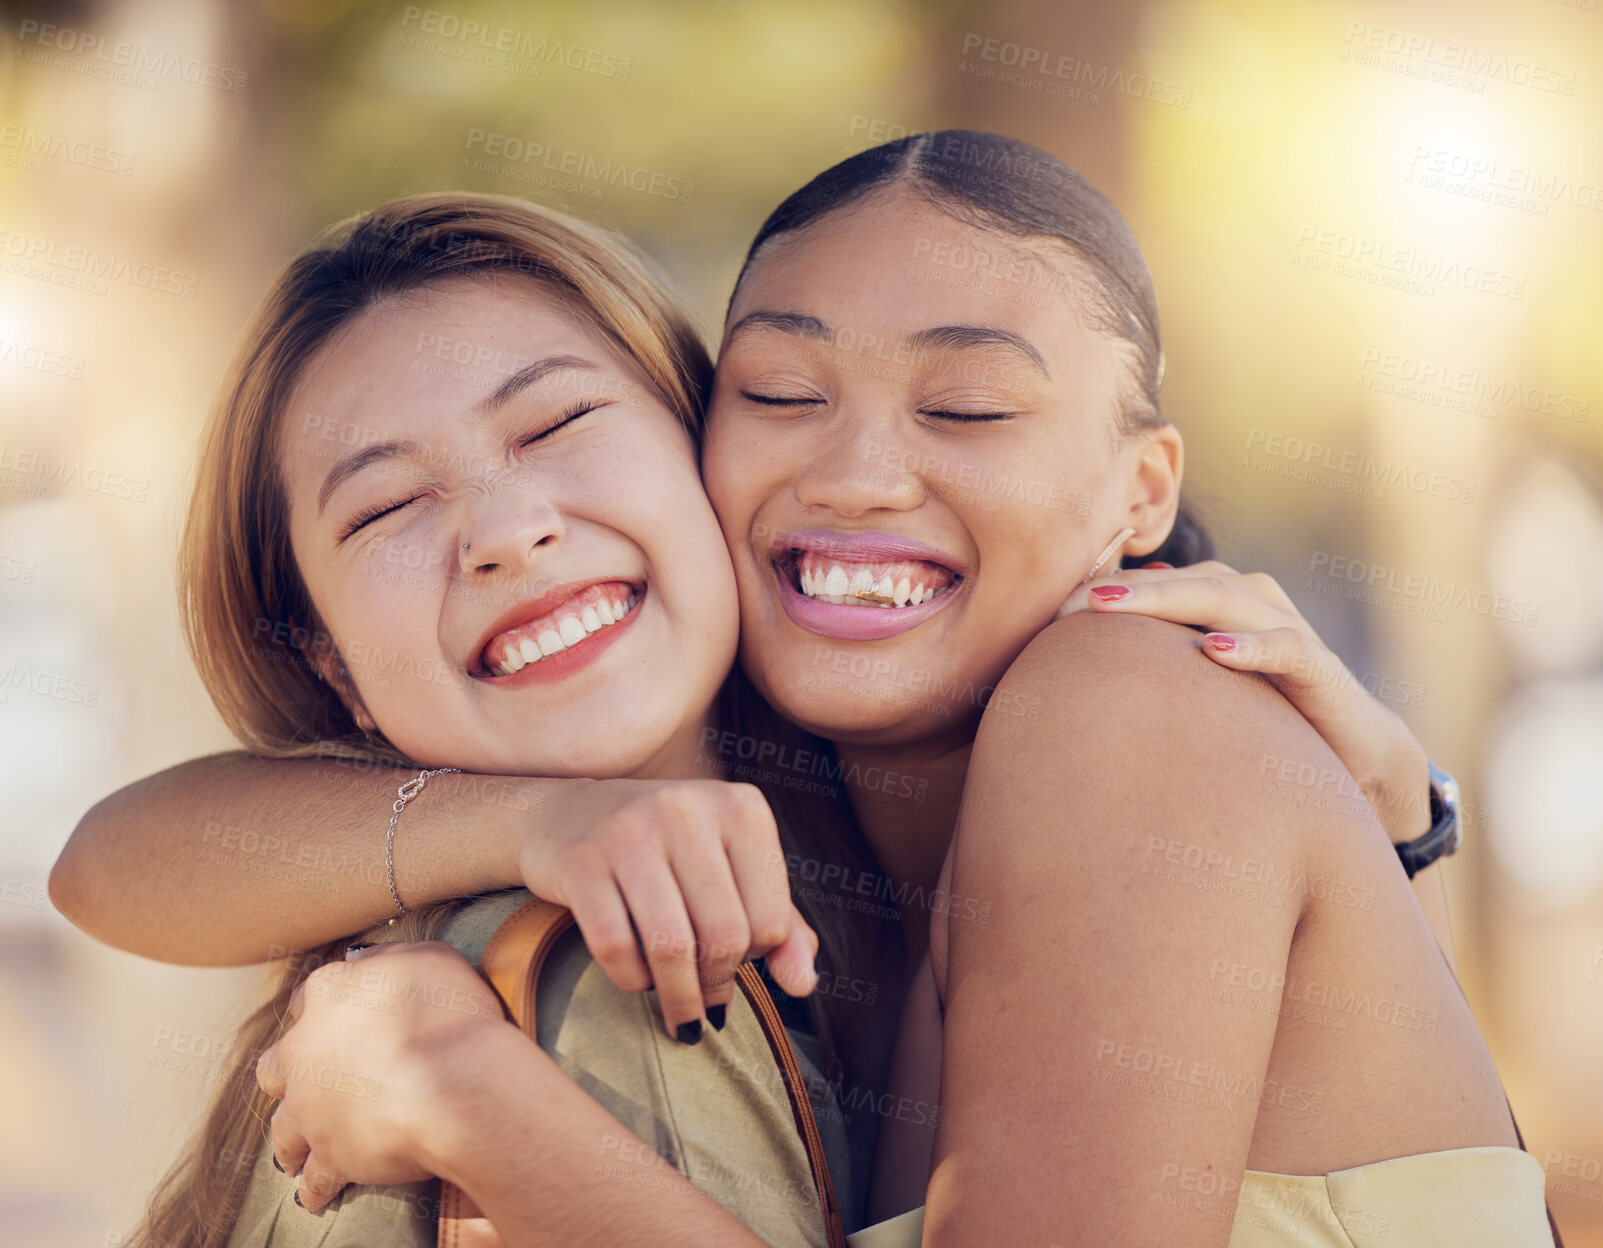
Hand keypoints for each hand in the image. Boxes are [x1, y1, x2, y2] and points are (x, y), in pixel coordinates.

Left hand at [256, 942, 507, 1210]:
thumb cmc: (452, 1014)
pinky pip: (315, 1178)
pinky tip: (316, 1196)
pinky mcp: (328, 1153)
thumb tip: (361, 959)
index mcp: (328, 994)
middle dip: (288, 1077)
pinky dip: (315, 1187)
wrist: (456, 1082)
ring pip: (284, 1127)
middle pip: (277, 1065)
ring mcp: (310, 1106)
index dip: (320, 1013)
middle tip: (307, 1087)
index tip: (332, 1023)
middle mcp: (305, 1049)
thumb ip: (386, 958)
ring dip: (291, 1138)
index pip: (307, 999)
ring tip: (295, 1154)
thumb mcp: (429, 958)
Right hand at [516, 778, 818, 1041]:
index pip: (771, 920)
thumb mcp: (733, 872)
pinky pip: (616, 948)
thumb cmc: (667, 852)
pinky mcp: (581, 860)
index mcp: (741, 807)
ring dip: (679, 998)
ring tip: (682, 1015)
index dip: (758, 956)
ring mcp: (630, 830)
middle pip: (724, 936)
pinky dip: (632, 980)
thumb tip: (802, 984)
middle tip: (708, 1001)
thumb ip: (781, 925)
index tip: (738, 959)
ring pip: (671, 947)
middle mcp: (688, 808)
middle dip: (717, 984)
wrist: (565, 815)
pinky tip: (638, 979)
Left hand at [1060, 560, 1430, 844]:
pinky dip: (1252, 645)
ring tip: (1112, 606)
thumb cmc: (1259, 715)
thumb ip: (1152, 665)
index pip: (1150, 583)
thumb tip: (1082, 661)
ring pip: (1221, 597)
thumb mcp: (1196, 689)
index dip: (1099, 590)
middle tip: (1066, 603)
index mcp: (1215, 599)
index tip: (1044, 609)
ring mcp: (1285, 626)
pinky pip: (1285, 646)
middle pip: (1176, 581)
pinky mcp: (1319, 665)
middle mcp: (1248, 600)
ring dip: (1166, 599)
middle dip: (1119, 589)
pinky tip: (1213, 650)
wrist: (1352, 751)